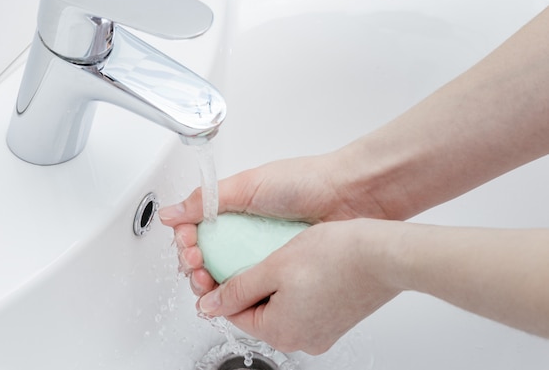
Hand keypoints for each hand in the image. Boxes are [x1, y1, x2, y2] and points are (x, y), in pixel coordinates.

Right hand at [159, 153, 388, 295]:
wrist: (350, 196)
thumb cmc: (305, 182)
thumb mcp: (248, 185)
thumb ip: (206, 200)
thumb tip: (170, 212)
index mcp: (233, 209)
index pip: (197, 232)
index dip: (187, 242)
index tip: (189, 245)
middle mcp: (245, 233)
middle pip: (207, 258)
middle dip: (194, 266)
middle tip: (198, 267)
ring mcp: (262, 253)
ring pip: (227, 276)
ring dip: (211, 283)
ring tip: (210, 282)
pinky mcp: (280, 269)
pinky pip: (254, 285)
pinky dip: (239, 292)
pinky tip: (235, 294)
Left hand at [195, 219, 400, 353]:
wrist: (385, 255)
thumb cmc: (338, 256)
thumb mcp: (274, 267)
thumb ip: (238, 289)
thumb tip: (210, 305)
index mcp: (281, 332)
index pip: (234, 314)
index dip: (222, 286)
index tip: (222, 265)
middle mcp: (301, 340)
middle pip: (257, 312)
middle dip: (250, 284)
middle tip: (257, 256)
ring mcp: (321, 332)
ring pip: (280, 307)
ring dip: (274, 283)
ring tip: (281, 256)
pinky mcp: (335, 320)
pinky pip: (302, 305)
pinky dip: (295, 287)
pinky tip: (302, 265)